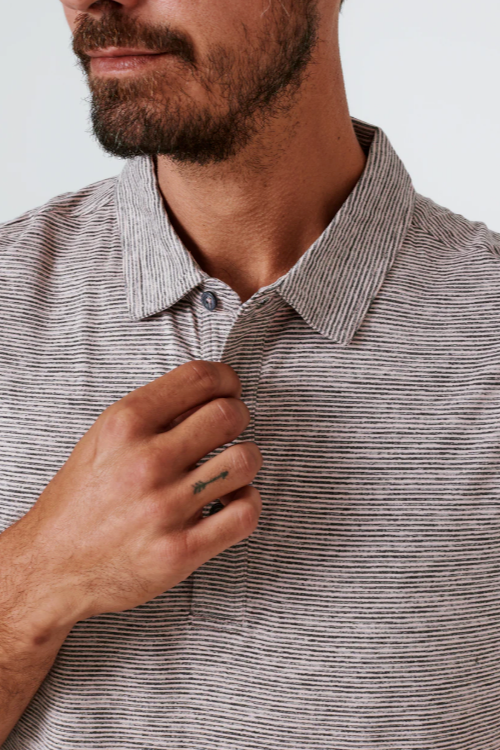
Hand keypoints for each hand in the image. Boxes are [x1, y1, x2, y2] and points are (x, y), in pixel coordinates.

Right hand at [10, 361, 261, 625]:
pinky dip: (247, 502)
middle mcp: (146, 462)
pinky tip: (230, 502)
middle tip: (231, 429)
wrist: (51, 566)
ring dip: (246, 460)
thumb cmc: (80, 501)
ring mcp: (165, 507)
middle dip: (239, 416)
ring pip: (245, 460)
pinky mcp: (181, 550)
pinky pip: (245, 513)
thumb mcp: (102, 440)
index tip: (229, 387)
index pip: (198, 378)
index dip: (226, 378)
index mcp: (125, 425)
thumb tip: (206, 394)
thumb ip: (152, 415)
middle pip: (229, 414)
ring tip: (230, 469)